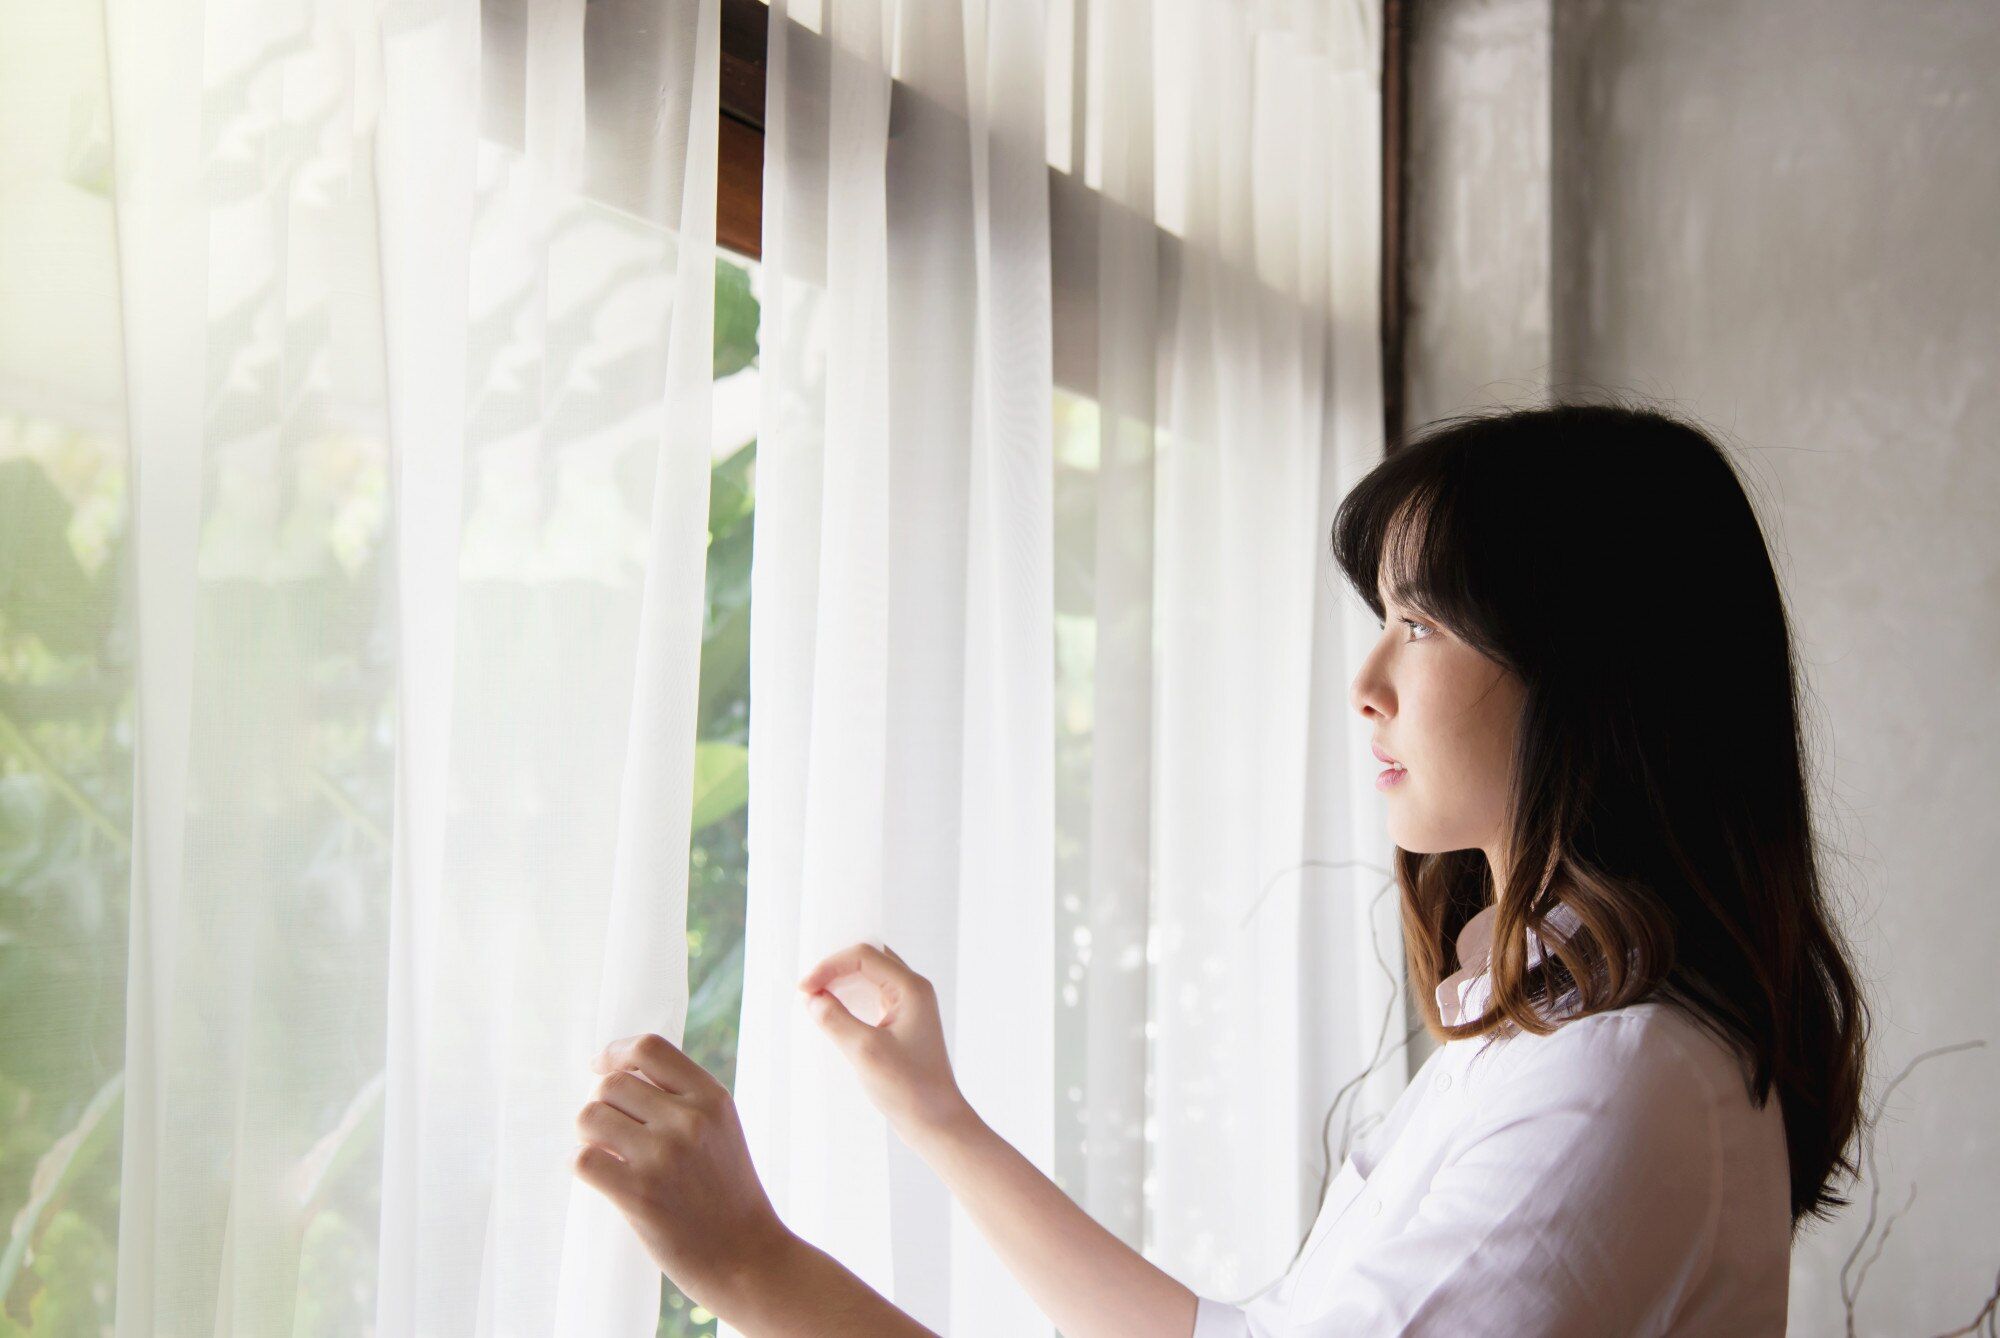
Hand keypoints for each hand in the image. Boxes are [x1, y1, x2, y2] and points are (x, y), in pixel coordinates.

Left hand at [571, 1032, 793, 1311]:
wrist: (749, 1258)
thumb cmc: (728, 1195)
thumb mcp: (721, 1130)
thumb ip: (682, 1100)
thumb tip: (615, 1077)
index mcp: (712, 1098)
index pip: (649, 1048)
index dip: (616, 1053)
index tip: (602, 1068)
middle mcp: (689, 1120)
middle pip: (611, 1084)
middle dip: (601, 1105)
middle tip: (610, 1132)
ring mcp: (663, 1156)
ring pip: (590, 1117)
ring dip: (588, 1136)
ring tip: (607, 1155)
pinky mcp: (639, 1193)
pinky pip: (583, 1160)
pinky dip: (583, 1166)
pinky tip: (602, 1177)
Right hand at [797, 942, 971, 1140]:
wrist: (936, 1122)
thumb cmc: (908, 1088)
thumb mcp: (865, 1051)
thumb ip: (835, 1019)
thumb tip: (812, 998)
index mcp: (911, 989)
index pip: (864, 956)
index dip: (830, 966)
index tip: (804, 989)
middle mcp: (913, 991)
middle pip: (868, 960)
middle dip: (835, 969)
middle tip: (808, 990)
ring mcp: (909, 1007)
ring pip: (869, 978)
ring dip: (841, 983)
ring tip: (815, 999)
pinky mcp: (902, 1024)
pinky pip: (872, 998)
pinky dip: (850, 1000)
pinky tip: (832, 1014)